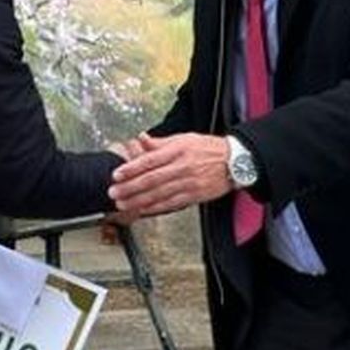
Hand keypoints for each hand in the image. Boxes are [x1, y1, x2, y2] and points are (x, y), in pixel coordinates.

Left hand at [108, 133, 232, 216]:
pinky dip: (155, 208)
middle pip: (152, 180)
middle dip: (130, 188)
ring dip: (139, 201)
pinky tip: (142, 210)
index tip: (117, 175)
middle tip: (114, 192)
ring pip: (159, 194)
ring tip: (123, 204)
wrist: (235, 161)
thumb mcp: (184, 138)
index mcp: (178, 150)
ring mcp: (189, 183)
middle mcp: (183, 167)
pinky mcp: (195, 195)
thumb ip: (160, 142)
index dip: (132, 169)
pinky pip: (171, 203)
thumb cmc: (208, 148)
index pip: (150, 160)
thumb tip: (140, 139)